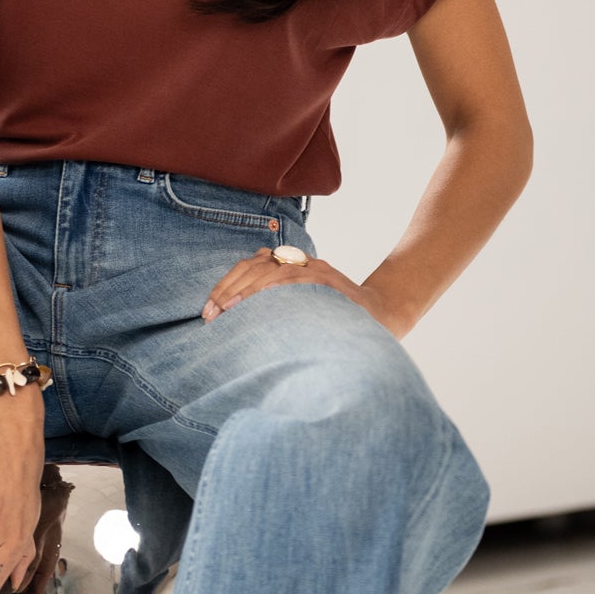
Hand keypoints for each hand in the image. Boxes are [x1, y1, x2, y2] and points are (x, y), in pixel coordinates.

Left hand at [199, 247, 410, 336]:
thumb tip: (238, 330)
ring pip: (270, 270)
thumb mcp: (302, 312)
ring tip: (227, 311)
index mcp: (290, 268)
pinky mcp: (327, 279)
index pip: (249, 267)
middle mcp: (300, 262)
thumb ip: (276, 312)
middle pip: (253, 265)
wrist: (385, 315)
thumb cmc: (339, 320)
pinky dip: (272, 289)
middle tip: (211, 315)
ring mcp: (314, 269)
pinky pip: (294, 279)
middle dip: (227, 289)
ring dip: (244, 290)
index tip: (208, 311)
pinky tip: (255, 305)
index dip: (225, 287)